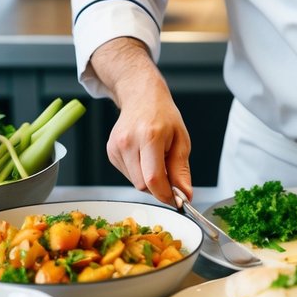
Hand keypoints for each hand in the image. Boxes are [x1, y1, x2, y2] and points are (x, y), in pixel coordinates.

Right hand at [90, 37, 192, 203]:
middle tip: (170, 175)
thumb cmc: (164, 116)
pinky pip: (128, 174)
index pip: (154, 179)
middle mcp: (128, 142)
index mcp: (150, 137)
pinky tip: (144, 155)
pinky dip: (139, 172)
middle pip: (143, 185)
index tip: (177, 200)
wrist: (141, 97)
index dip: (166, 195)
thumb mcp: (181, 140)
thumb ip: (181, 170)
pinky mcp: (110, 152)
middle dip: (159, 187)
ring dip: (149, 179)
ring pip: (135, 182)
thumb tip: (185, 195)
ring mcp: (116, 147)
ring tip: (156, 158)